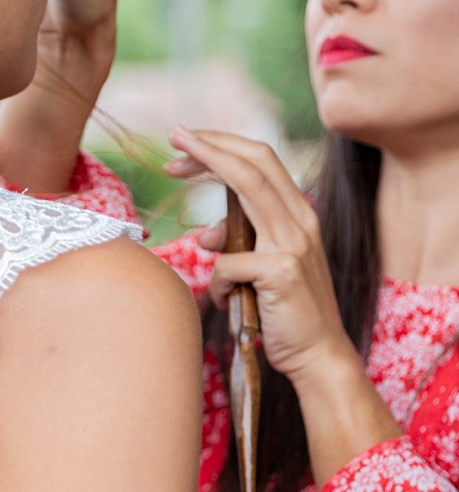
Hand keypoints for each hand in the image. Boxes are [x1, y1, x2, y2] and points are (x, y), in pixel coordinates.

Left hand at [164, 126, 354, 386]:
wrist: (318, 356)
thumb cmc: (285, 314)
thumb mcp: (261, 269)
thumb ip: (239, 243)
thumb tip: (206, 234)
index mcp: (299, 215)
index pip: (262, 161)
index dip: (224, 144)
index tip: (187, 143)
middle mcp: (301, 221)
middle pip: (254, 162)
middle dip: (211, 142)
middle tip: (174, 135)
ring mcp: (295, 244)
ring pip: (246, 188)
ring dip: (206, 166)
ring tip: (173, 171)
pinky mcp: (283, 272)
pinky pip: (228, 264)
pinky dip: (217, 282)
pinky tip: (226, 302)